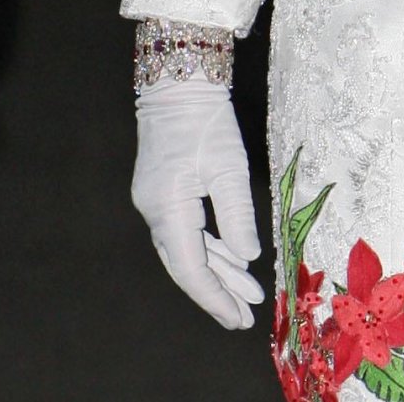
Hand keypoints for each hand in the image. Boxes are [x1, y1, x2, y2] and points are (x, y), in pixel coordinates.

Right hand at [132, 77, 263, 327]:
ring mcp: (155, 203)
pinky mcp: (162, 193)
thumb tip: (248, 257)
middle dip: (217, 294)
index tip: (240, 318)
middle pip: (187, 266)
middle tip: (246, 318)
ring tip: (249, 294)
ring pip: (187, 250)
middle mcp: (154, 213)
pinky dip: (210, 248)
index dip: (216, 298)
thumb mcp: (228, 166)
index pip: (192, 269)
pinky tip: (233, 259)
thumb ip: (236, 215)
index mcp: (168, 210)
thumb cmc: (206, 120)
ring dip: (218, 271)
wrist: (178, 85)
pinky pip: (185, 232)